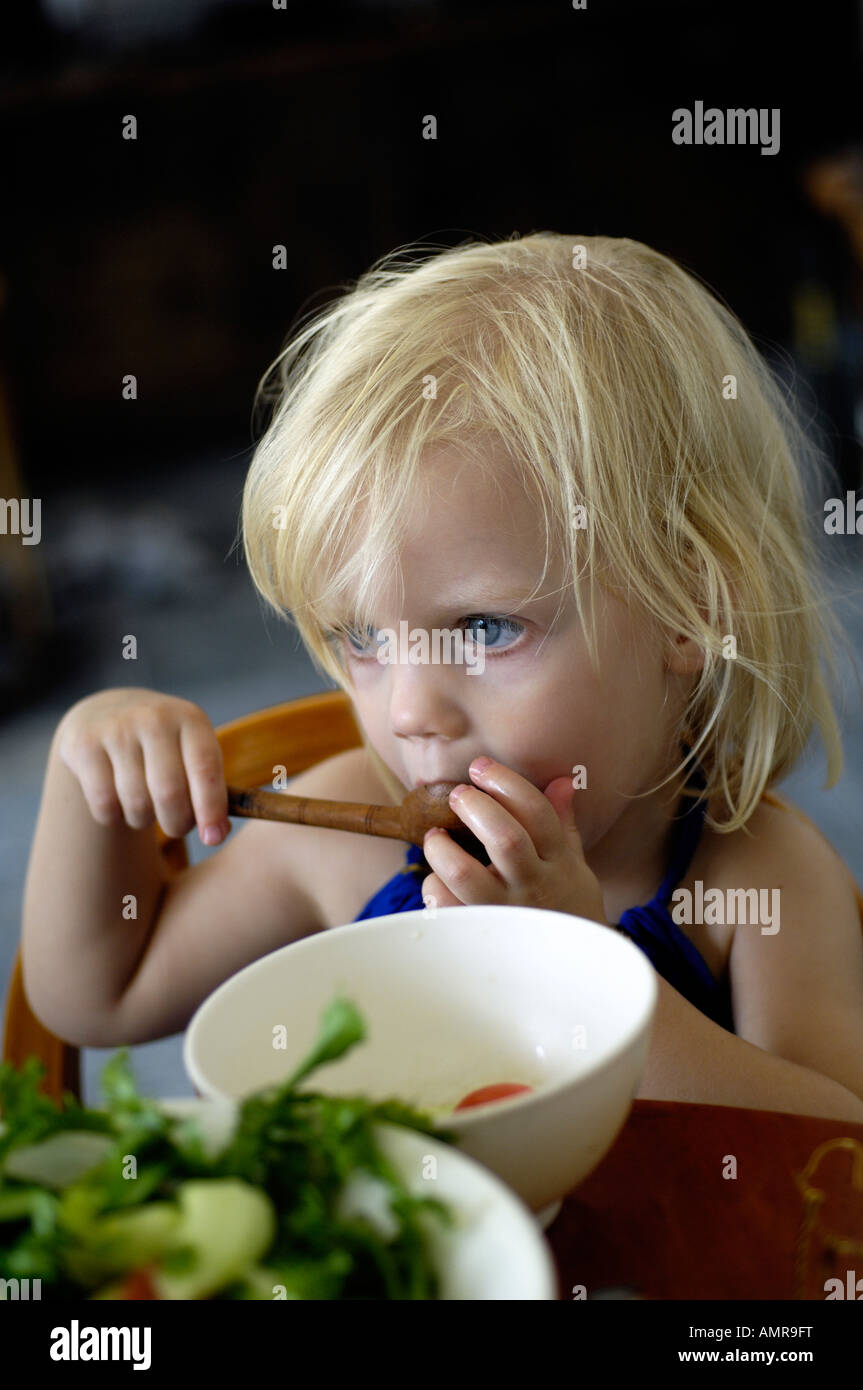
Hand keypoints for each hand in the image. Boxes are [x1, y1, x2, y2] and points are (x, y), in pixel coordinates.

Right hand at [55, 687, 230, 845]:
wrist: (107, 712)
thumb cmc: (163, 747)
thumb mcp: (191, 753)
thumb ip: (210, 790)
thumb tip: (215, 835)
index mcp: (191, 719)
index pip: (205, 769)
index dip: (211, 809)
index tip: (213, 839)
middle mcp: (154, 718)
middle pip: (169, 793)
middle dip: (177, 823)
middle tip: (176, 825)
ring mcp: (116, 729)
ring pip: (137, 803)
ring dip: (144, 820)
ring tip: (146, 807)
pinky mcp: (84, 745)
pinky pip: (104, 805)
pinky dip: (114, 817)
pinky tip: (119, 802)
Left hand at [420, 756, 608, 924]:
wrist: (572, 969)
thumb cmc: (565, 905)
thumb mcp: (572, 863)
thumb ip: (561, 822)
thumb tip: (562, 780)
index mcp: (558, 862)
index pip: (538, 814)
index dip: (507, 784)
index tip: (481, 768)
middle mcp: (531, 886)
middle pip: (504, 839)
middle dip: (476, 807)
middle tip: (458, 794)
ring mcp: (503, 911)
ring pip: (464, 873)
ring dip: (442, 848)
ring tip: (435, 836)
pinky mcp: (477, 932)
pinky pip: (443, 905)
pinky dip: (433, 886)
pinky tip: (437, 879)